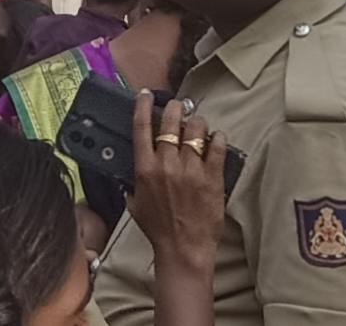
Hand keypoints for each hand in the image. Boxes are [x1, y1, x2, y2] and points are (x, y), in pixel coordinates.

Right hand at [129, 91, 227, 277]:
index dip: (143, 105)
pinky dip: (217, 139)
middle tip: (179, 105)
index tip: (146, 94)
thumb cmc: (158, 230)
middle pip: (170, 123)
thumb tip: (128, 174)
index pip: (141, 127)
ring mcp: (191, 170)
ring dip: (196, 123)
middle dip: (175, 109)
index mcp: (145, 168)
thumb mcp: (135, 204)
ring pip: (194, 132)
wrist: (183, 250)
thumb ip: (131, 184)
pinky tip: (217, 136)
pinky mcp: (212, 179)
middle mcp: (166, 164)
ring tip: (198, 122)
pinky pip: (217, 149)